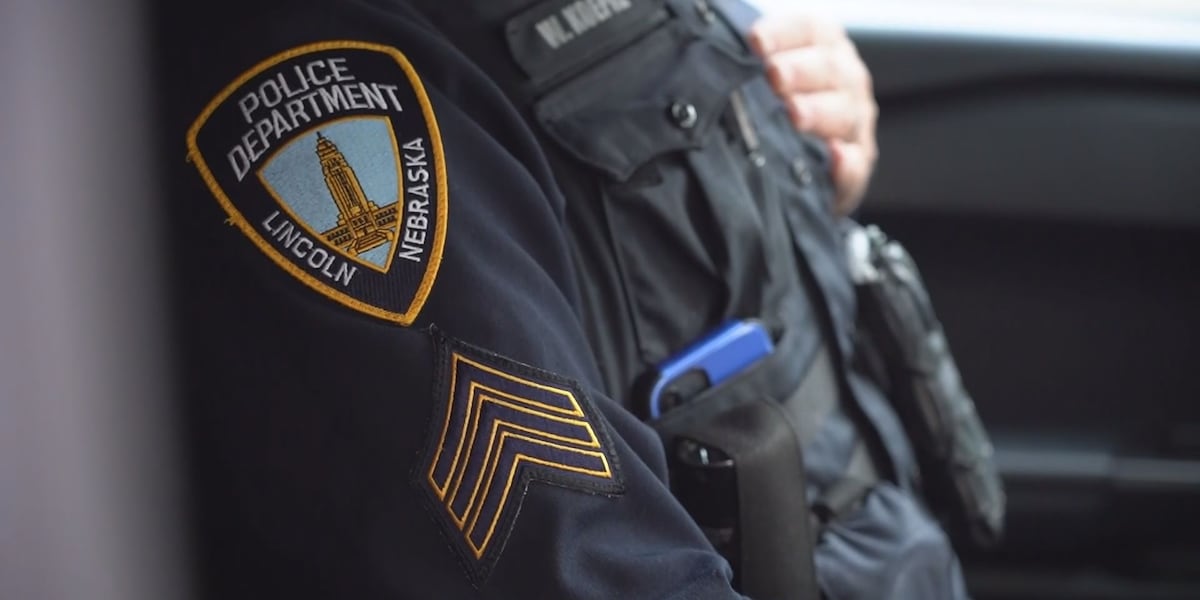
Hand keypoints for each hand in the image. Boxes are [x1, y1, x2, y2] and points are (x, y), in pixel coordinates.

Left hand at [748, 13, 877, 215]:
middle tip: (774, 76)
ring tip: (795, 114)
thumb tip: (718, 57)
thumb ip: (752, 63)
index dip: (783, 33)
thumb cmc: (775, 104)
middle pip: (829, 68)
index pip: (810, 30)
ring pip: (844, 113)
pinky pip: (855, 162)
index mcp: (824, 48)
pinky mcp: (857, 162)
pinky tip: (834, 156)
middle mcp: (846, 80)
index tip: (755, 41)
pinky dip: (846, 161)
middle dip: (800, 71)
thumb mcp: (768, 75)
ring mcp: (855, 121)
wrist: (801, 161)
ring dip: (819, 112)